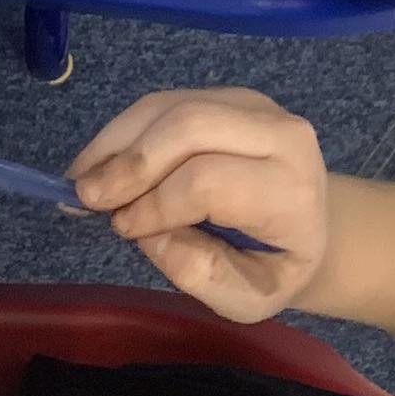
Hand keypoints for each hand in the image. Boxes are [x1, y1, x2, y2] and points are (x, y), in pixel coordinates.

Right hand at [66, 87, 331, 324]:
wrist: (314, 226)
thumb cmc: (276, 268)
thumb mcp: (246, 298)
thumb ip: (199, 272)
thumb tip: (147, 230)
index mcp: (291, 191)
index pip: (209, 180)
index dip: (156, 203)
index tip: (122, 229)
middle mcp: (281, 135)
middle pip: (189, 126)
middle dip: (129, 163)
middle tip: (86, 198)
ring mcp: (253, 107)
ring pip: (170, 107)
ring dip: (116, 142)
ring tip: (80, 181)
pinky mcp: (227, 97)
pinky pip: (164, 103)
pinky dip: (123, 132)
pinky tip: (97, 164)